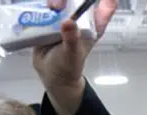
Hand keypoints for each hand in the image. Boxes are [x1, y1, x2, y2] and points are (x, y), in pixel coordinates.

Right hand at [32, 0, 117, 114]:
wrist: (50, 75)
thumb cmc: (68, 66)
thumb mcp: (71, 55)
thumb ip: (71, 40)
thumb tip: (68, 22)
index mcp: (92, 27)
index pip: (106, 8)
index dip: (106, 0)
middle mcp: (79, 19)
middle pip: (78, 0)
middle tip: (58, 6)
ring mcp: (64, 18)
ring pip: (61, 1)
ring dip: (55, 0)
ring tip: (50, 7)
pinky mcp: (49, 19)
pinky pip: (46, 6)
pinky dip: (43, 6)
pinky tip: (40, 10)